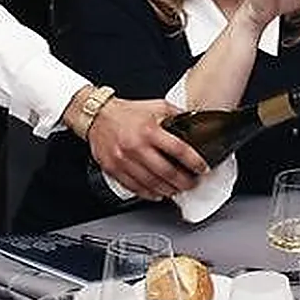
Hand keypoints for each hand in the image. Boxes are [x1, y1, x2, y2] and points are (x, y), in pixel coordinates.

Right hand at [85, 96, 207, 200]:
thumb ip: (176, 115)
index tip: (202, 168)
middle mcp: (136, 146)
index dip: (194, 162)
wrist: (97, 116)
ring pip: (152, 184)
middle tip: (192, 183)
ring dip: (169, 190)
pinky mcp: (114, 169)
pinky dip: (149, 193)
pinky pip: (135, 187)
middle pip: (167, 172)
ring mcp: (124, 160)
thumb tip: (195, 124)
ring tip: (178, 190)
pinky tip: (158, 193)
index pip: (178, 150)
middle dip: (184, 182)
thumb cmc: (126, 112)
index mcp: (149, 130)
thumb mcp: (156, 106)